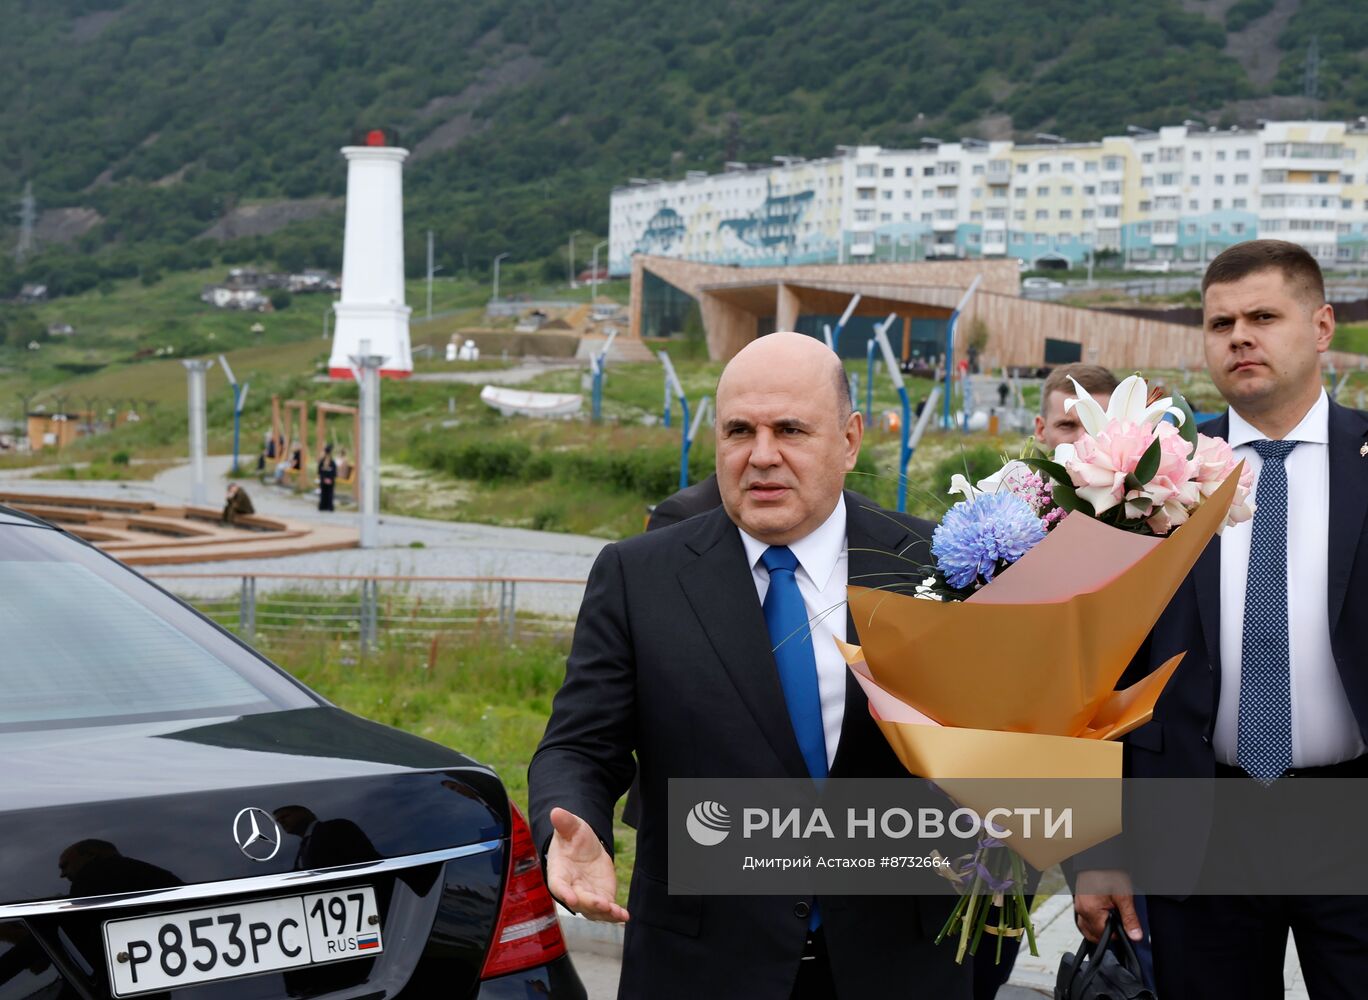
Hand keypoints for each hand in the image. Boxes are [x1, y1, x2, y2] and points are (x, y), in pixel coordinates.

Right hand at [545, 807, 629, 922]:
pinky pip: (607, 910)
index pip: (558, 886)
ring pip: (593, 910)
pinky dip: (615, 915)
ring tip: (617, 913)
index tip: (571, 898)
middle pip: (579, 901)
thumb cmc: (573, 838)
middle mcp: (572, 889)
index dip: (564, 893)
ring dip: (604, 913)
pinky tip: (624, 916)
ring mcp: (587, 896)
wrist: (585, 848)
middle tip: (601, 904)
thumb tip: (556, 812)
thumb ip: (565, 823)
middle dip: (590, 903)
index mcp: (559, 873)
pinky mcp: (601, 898)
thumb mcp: (572, 827)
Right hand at [1073, 869, 1140, 943]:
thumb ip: (1130, 919)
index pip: (1105, 935)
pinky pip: (1083, 920)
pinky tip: (1101, 916)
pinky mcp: (1079, 902)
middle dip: (1107, 931)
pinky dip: (1092, 922)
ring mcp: (1078, 906)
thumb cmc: (1110, 873)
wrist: (1101, 859)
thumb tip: (1135, 936)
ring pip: (1087, 928)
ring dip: (1099, 928)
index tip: (1124, 924)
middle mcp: (1081, 910)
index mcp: (1090, 911)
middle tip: (1118, 919)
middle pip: (1094, 934)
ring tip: (1110, 918)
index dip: (1118, 933)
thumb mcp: (1124, 897)